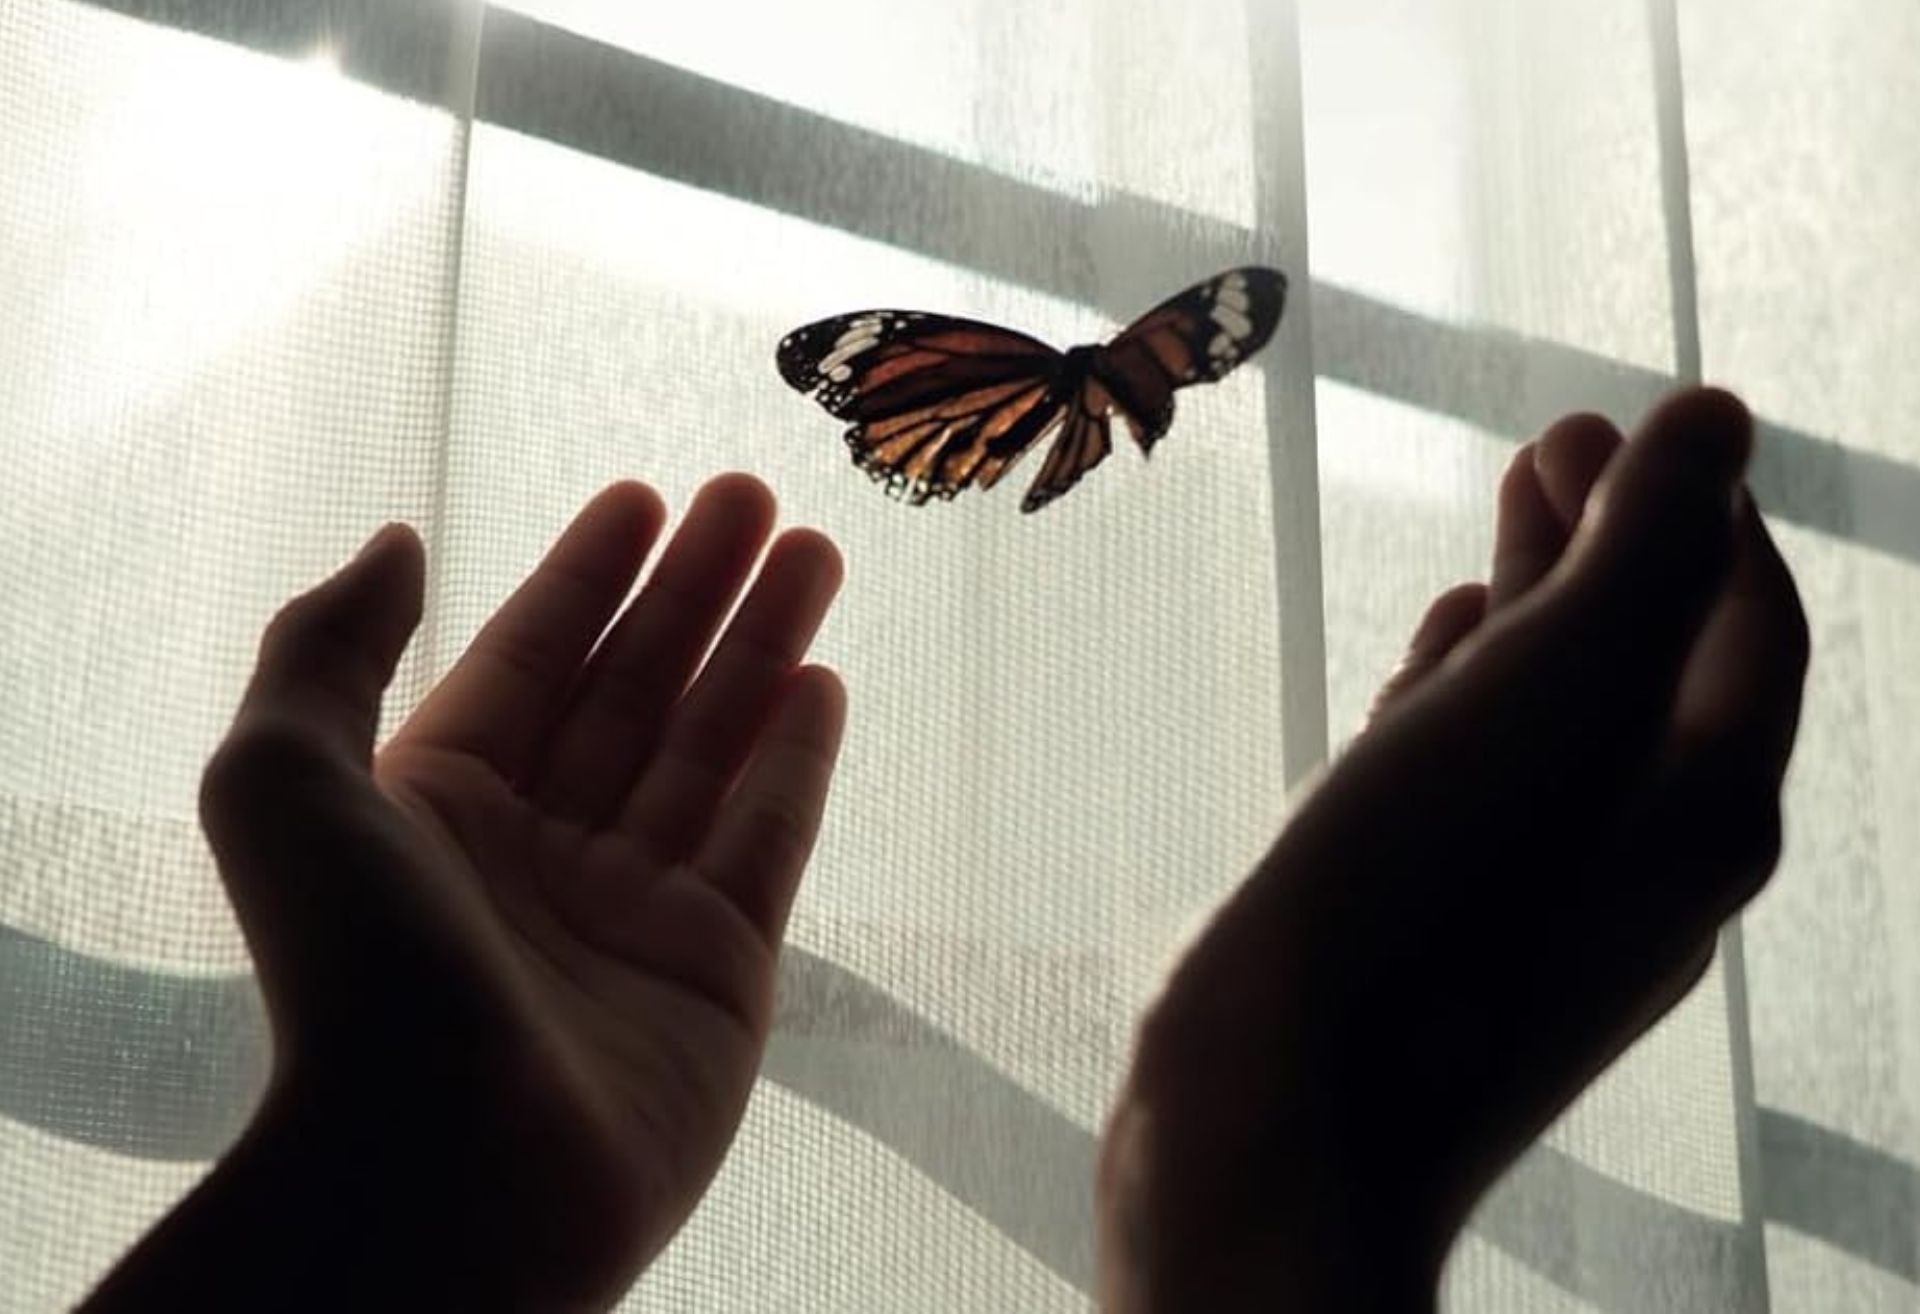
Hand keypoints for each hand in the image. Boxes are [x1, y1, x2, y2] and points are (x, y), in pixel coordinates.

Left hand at [88, 475, 845, 1310]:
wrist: (442, 1180)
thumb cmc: (354, 978)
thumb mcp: (280, 782)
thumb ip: (328, 648)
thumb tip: (397, 540)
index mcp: (436, 807)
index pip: (530, 661)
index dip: (587, 575)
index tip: (644, 496)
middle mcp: (538, 851)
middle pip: (633, 689)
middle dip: (695, 590)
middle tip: (754, 497)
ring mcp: (634, 912)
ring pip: (711, 746)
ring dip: (762, 646)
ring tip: (813, 550)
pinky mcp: (719, 971)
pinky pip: (765, 837)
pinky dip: (794, 758)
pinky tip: (820, 679)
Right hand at [1097, 388, 1808, 1310]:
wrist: (1278, 1129)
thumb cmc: (1422, 904)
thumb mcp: (1555, 693)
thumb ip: (1646, 548)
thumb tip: (1714, 421)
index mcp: (1704, 807)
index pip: (1744, 621)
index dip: (1698, 505)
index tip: (1619, 422)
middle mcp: (1640, 862)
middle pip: (1651, 666)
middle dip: (1609, 543)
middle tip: (1548, 442)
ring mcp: (1532, 907)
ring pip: (1556, 726)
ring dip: (1537, 616)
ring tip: (1501, 527)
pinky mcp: (1433, 928)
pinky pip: (1476, 788)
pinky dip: (1467, 705)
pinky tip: (1434, 662)